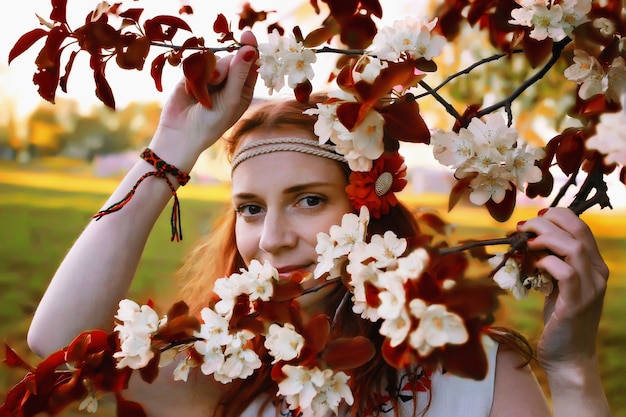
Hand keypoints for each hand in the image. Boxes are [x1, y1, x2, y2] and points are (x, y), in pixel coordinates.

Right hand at [149, 31, 258, 170]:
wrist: (180, 133)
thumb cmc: (211, 122)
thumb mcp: (230, 99)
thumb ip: (239, 73)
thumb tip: (250, 49)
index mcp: (244, 87)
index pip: (251, 62)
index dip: (250, 48)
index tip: (247, 36)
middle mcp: (229, 80)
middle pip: (231, 57)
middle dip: (222, 67)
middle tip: (215, 81)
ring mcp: (210, 76)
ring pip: (212, 57)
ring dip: (206, 72)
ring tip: (200, 92)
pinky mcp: (192, 74)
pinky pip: (194, 61)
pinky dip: (192, 74)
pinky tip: (189, 91)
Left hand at [516, 207, 607, 370]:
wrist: (569, 356)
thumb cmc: (559, 318)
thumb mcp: (557, 285)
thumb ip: (552, 263)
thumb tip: (529, 240)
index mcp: (594, 265)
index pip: (581, 227)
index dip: (557, 215)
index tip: (535, 217)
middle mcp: (597, 273)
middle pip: (577, 230)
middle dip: (547, 221)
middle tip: (523, 226)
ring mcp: (590, 288)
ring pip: (573, 247)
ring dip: (544, 238)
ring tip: (525, 241)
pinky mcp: (577, 303)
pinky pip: (565, 272)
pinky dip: (546, 262)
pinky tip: (533, 265)